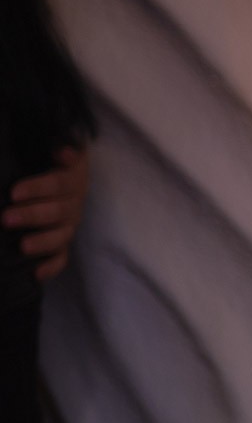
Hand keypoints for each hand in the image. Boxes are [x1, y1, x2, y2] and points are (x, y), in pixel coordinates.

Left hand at [4, 145, 91, 281]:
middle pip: (60, 210)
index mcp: (71, 174)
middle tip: (6, 218)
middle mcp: (74, 199)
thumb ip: (56, 148)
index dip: (40, 188)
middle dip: (33, 215)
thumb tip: (62, 151)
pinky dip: (51, 266)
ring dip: (43, 240)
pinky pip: (62, 257)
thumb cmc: (36, 160)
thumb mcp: (38, 150)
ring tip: (23, 246)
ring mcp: (70, 222)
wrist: (42, 182)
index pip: (61, 182)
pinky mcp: (62, 242)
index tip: (15, 192)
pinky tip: (36, 273)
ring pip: (63, 234)